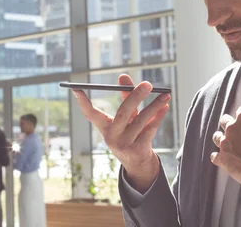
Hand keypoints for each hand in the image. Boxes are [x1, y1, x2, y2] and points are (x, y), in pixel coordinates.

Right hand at [73, 74, 170, 192]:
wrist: (138, 163)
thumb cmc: (131, 134)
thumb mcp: (127, 117)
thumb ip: (126, 96)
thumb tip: (123, 76)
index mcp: (105, 127)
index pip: (90, 114)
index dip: (82, 102)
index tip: (75, 88)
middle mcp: (112, 137)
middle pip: (123, 113)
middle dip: (135, 97)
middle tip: (147, 84)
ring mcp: (124, 145)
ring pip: (141, 121)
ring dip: (154, 106)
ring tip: (165, 95)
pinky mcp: (137, 150)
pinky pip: (150, 129)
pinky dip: (158, 117)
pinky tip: (165, 106)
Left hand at [210, 106, 240, 186]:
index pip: (240, 111)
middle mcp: (232, 127)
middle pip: (224, 120)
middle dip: (229, 125)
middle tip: (236, 133)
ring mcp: (225, 142)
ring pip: (217, 136)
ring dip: (222, 140)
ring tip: (229, 146)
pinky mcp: (222, 157)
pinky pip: (214, 156)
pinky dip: (218, 158)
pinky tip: (224, 160)